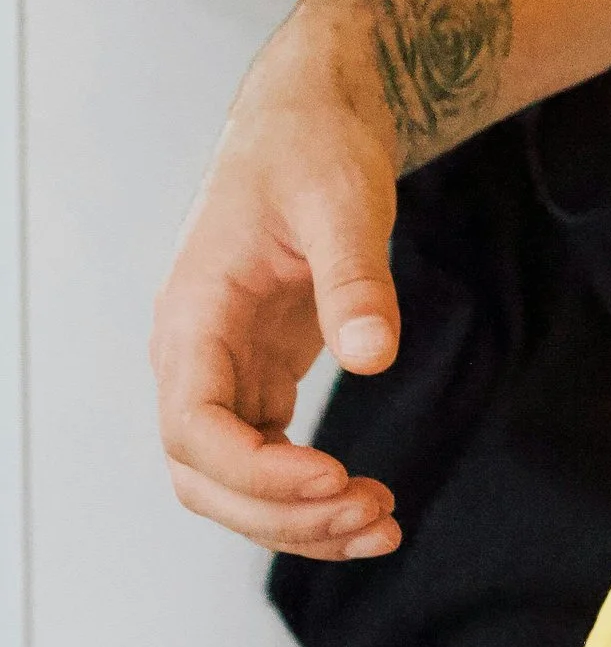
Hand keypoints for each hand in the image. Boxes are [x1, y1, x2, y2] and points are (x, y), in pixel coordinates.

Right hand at [152, 14, 404, 561]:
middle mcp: (194, 353)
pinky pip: (267, 461)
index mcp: (194, 314)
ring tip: (382, 526)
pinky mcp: (258, 376)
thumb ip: (354, 278)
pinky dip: (310, 497)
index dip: (254, 471)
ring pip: (232, 483)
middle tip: (372, 514)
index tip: (332, 479)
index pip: (192, 427)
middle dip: (280, 513)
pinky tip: (369, 509)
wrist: (313, 119)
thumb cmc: (313, 147)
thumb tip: (374, 357)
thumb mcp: (341, 200)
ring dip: (297, 521)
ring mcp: (223, 371)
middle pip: (204, 475)